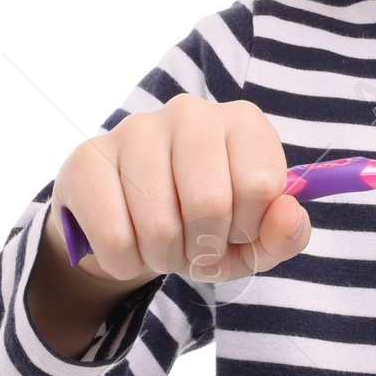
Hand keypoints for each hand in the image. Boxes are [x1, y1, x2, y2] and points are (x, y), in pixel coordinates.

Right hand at [48, 94, 310, 308]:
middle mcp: (191, 113)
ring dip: (164, 257)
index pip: (261, 186)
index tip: (237, 229)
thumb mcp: (252, 241)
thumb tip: (287, 214)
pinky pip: (114, 236)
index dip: (250, 227)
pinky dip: (125, 262)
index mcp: (243, 123)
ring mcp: (136, 129)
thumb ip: (284, 234)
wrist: (129, 222)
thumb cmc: (204, 225)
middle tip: (195, 245)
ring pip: (159, 225)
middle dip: (204, 247)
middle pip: (210, 204)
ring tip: (163, 245)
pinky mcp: (88, 158)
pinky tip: (129, 244)